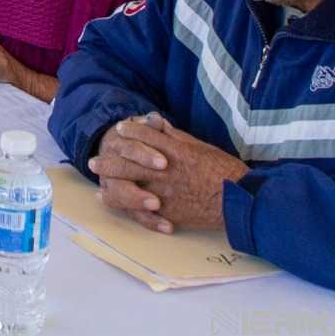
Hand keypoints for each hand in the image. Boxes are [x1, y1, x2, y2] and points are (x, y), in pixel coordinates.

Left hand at [89, 114, 248, 232]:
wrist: (240, 201)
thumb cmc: (224, 171)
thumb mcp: (201, 147)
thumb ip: (176, 137)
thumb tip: (158, 123)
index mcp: (175, 151)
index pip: (145, 135)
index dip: (130, 130)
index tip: (119, 128)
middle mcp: (165, 171)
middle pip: (128, 162)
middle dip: (108, 160)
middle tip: (94, 161)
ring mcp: (165, 192)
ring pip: (128, 186)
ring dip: (110, 182)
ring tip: (98, 182)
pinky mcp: (168, 212)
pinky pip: (139, 209)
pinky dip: (123, 205)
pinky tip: (110, 201)